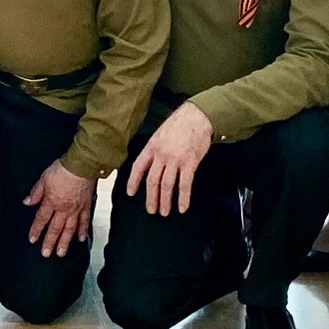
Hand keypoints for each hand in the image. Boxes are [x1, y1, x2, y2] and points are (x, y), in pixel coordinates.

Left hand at [23, 161, 96, 256]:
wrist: (82, 166)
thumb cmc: (63, 170)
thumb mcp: (44, 178)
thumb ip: (36, 192)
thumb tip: (27, 202)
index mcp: (51, 202)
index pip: (41, 219)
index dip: (36, 230)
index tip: (32, 240)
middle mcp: (63, 209)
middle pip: (55, 229)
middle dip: (49, 242)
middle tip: (46, 254)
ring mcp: (76, 210)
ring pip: (69, 229)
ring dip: (64, 242)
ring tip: (61, 253)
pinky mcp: (86, 207)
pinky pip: (84, 222)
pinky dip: (83, 231)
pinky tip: (80, 239)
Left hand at [124, 103, 214, 217]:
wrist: (197, 116)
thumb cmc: (180, 123)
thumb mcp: (160, 133)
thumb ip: (155, 149)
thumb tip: (152, 163)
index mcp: (152, 147)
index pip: (138, 167)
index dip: (133, 181)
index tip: (130, 192)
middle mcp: (161, 155)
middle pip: (152, 181)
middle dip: (151, 198)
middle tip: (152, 210)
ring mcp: (175, 160)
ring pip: (166, 185)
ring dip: (165, 201)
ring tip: (165, 212)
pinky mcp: (190, 163)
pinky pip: (185, 184)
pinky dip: (183, 198)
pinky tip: (182, 207)